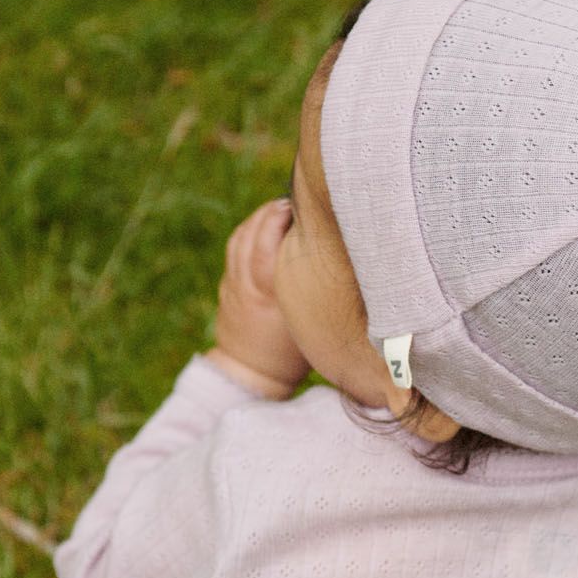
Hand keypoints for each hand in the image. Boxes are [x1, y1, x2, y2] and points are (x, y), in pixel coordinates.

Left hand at [209, 199, 310, 398]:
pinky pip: (236, 245)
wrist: (250, 374)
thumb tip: (349, 267)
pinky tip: (266, 222)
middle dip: (273, 214)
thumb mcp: (311, 327)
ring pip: (242, 237)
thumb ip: (321, 298)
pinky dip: (250, 229)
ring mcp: (233, 283)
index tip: (305, 210)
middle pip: (254, 235)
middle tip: (297, 204)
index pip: (269, 245)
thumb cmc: (289, 355)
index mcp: (267, 295)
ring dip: (261, 218)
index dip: (282, 222)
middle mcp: (246, 284)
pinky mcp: (228, 284)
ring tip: (283, 208)